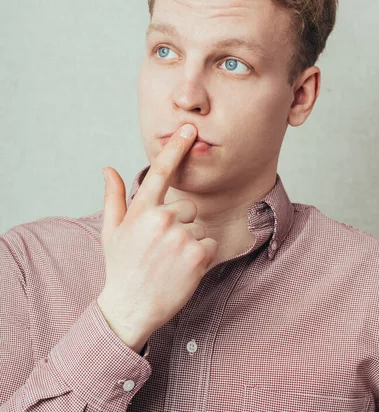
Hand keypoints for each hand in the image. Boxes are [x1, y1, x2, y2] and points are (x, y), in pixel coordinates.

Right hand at [97, 124, 217, 349]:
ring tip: (170, 260)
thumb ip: (114, 196)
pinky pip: (210, 243)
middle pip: (189, 206)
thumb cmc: (121, 267)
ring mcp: (180, 237)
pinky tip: (183, 269)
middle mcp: (162, 219)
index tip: (189, 129)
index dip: (176, 147)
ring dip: (190, 241)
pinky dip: (202, 256)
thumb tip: (108, 168)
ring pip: (199, 225)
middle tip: (162, 246)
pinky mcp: (197, 255)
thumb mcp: (111, 231)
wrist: (130, 308)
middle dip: (180, 222)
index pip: (161, 171)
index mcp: (141, 210)